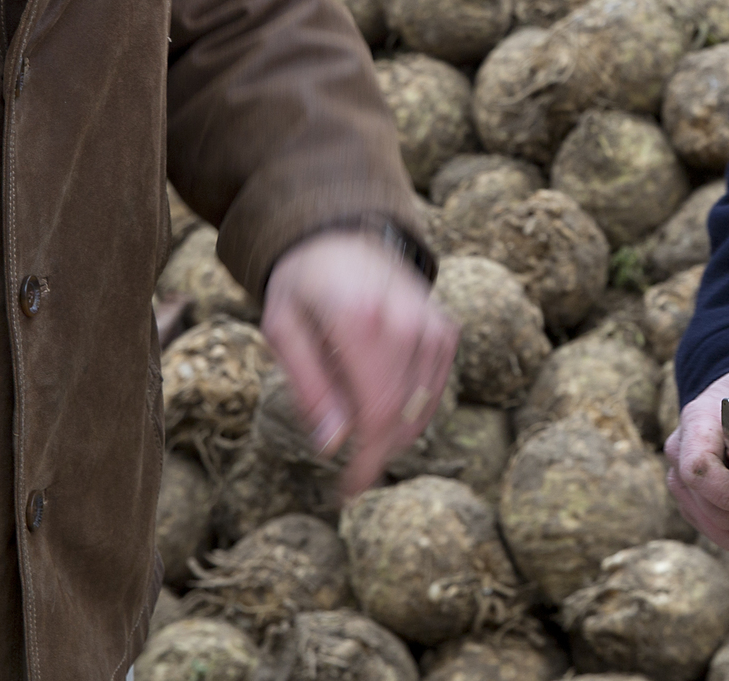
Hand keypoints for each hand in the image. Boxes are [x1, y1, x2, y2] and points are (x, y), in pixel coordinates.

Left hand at [259, 228, 457, 497]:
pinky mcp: (446, 329)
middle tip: (347, 471)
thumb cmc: (303, 286)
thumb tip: (333, 444)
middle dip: (375, 454)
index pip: (376, 413)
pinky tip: (383, 407)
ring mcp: (432, 325)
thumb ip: (309, 386)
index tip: (347, 493)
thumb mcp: (283, 330)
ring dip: (393, 436)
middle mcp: (406, 323)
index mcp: (361, 321)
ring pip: (423, 409)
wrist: (341, 234)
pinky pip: (436, 390)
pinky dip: (413, 411)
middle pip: (401, 417)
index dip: (365, 463)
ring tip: (359, 434)